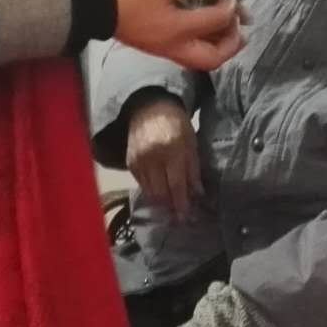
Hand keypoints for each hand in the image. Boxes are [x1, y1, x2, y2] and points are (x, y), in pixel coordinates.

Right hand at [108, 0, 242, 71]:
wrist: (93, 3)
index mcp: (177, 28)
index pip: (215, 21)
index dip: (230, 7)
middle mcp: (174, 46)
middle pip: (213, 58)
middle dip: (232, 44)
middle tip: (242, 26)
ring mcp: (165, 50)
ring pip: (202, 59)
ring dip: (220, 46)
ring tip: (230, 28)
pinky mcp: (157, 48)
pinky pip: (189, 53)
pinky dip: (205, 44)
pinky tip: (207, 27)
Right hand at [126, 95, 201, 220]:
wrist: (149, 108)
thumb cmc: (177, 125)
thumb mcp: (191, 143)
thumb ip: (193, 168)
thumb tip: (197, 194)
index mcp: (173, 149)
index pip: (177, 184)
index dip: (182, 203)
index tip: (187, 217)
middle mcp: (153, 157)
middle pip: (161, 192)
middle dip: (171, 207)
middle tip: (179, 215)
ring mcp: (139, 160)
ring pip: (150, 192)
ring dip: (161, 202)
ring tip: (171, 206)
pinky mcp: (130, 163)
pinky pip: (141, 185)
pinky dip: (151, 191)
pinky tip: (160, 192)